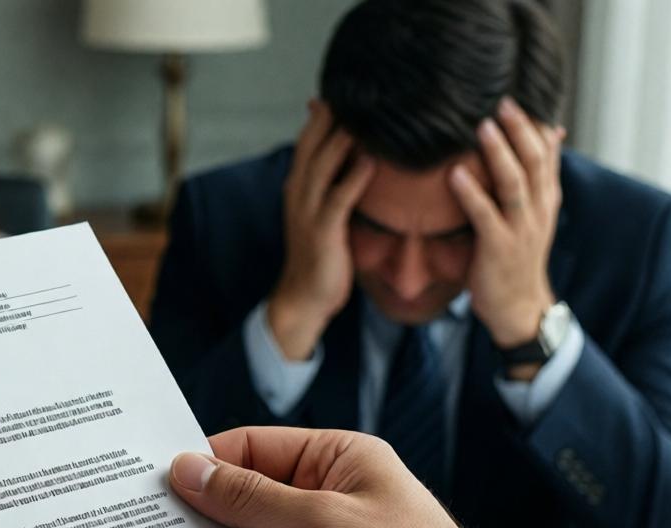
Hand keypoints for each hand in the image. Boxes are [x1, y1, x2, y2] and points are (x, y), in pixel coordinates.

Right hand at [169, 427, 536, 527]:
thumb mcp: (325, 521)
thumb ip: (251, 497)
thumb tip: (191, 470)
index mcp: (333, 462)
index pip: (250, 449)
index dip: (204, 462)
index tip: (156, 480)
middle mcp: (319, 504)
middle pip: (240, 499)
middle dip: (200, 513)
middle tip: (147, 524)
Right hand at [270, 100, 376, 360]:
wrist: (303, 297)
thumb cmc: (320, 256)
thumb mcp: (323, 213)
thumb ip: (335, 185)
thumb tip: (360, 159)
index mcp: (297, 184)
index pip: (310, 137)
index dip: (327, 112)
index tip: (352, 90)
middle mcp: (298, 191)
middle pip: (314, 141)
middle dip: (336, 114)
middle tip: (364, 88)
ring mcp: (308, 209)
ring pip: (325, 162)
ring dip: (346, 136)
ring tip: (370, 112)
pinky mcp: (324, 229)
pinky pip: (340, 196)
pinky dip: (355, 176)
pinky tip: (373, 159)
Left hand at [450, 98, 563, 355]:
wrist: (517, 307)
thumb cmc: (515, 257)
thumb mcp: (530, 215)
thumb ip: (533, 179)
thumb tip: (546, 136)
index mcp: (544, 200)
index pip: (547, 154)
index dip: (535, 125)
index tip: (520, 96)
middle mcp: (537, 210)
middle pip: (534, 161)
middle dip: (519, 129)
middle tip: (501, 100)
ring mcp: (520, 229)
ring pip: (515, 183)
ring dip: (498, 153)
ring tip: (482, 126)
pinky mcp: (498, 247)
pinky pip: (485, 215)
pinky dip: (471, 193)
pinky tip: (455, 174)